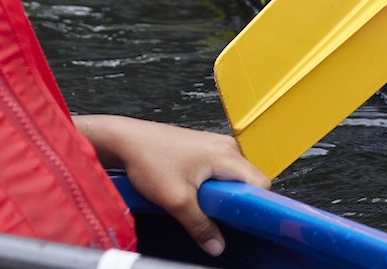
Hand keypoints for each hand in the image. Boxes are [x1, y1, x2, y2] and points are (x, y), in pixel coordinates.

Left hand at [74, 116, 266, 256]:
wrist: (126, 140)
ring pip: (232, 178)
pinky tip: (192, 193)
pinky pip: (219, 172)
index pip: (260, 183)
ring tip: (198, 203)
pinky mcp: (205, 150)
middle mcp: (226, 147)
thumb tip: (217, 245)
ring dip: (221, 195)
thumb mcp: (176, 201)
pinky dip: (211, 187)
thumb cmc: (149, 159)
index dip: (257, 205)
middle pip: (247, 181)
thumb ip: (200, 226)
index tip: (245, 223)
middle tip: (214, 216)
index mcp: (227, 155)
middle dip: (234, 202)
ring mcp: (216, 146)